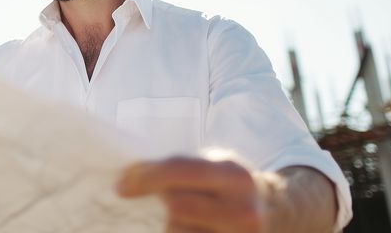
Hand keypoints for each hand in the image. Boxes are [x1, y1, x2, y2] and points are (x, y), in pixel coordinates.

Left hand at [116, 156, 264, 232]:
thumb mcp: (210, 165)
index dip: (146, 177)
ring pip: (178, 231)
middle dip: (156, 199)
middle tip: (141, 194)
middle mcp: (243, 211)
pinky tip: (184, 226)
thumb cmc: (225, 185)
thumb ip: (176, 168)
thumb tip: (128, 176)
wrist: (269, 211)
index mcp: (235, 176)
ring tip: (181, 215)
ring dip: (168, 223)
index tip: (121, 185)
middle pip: (177, 207)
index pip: (180, 171)